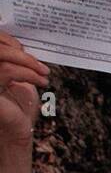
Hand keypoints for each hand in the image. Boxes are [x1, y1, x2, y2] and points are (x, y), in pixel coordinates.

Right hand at [0, 31, 46, 172]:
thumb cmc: (16, 108)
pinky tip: (42, 82)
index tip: (25, 50)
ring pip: (2, 57)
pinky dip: (29, 74)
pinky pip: (8, 71)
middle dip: (19, 51)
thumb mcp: (18, 80)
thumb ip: (16, 62)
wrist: (16, 133)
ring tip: (44, 74)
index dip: (7, 39)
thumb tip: (21, 46)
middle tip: (39, 65)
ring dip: (29, 64)